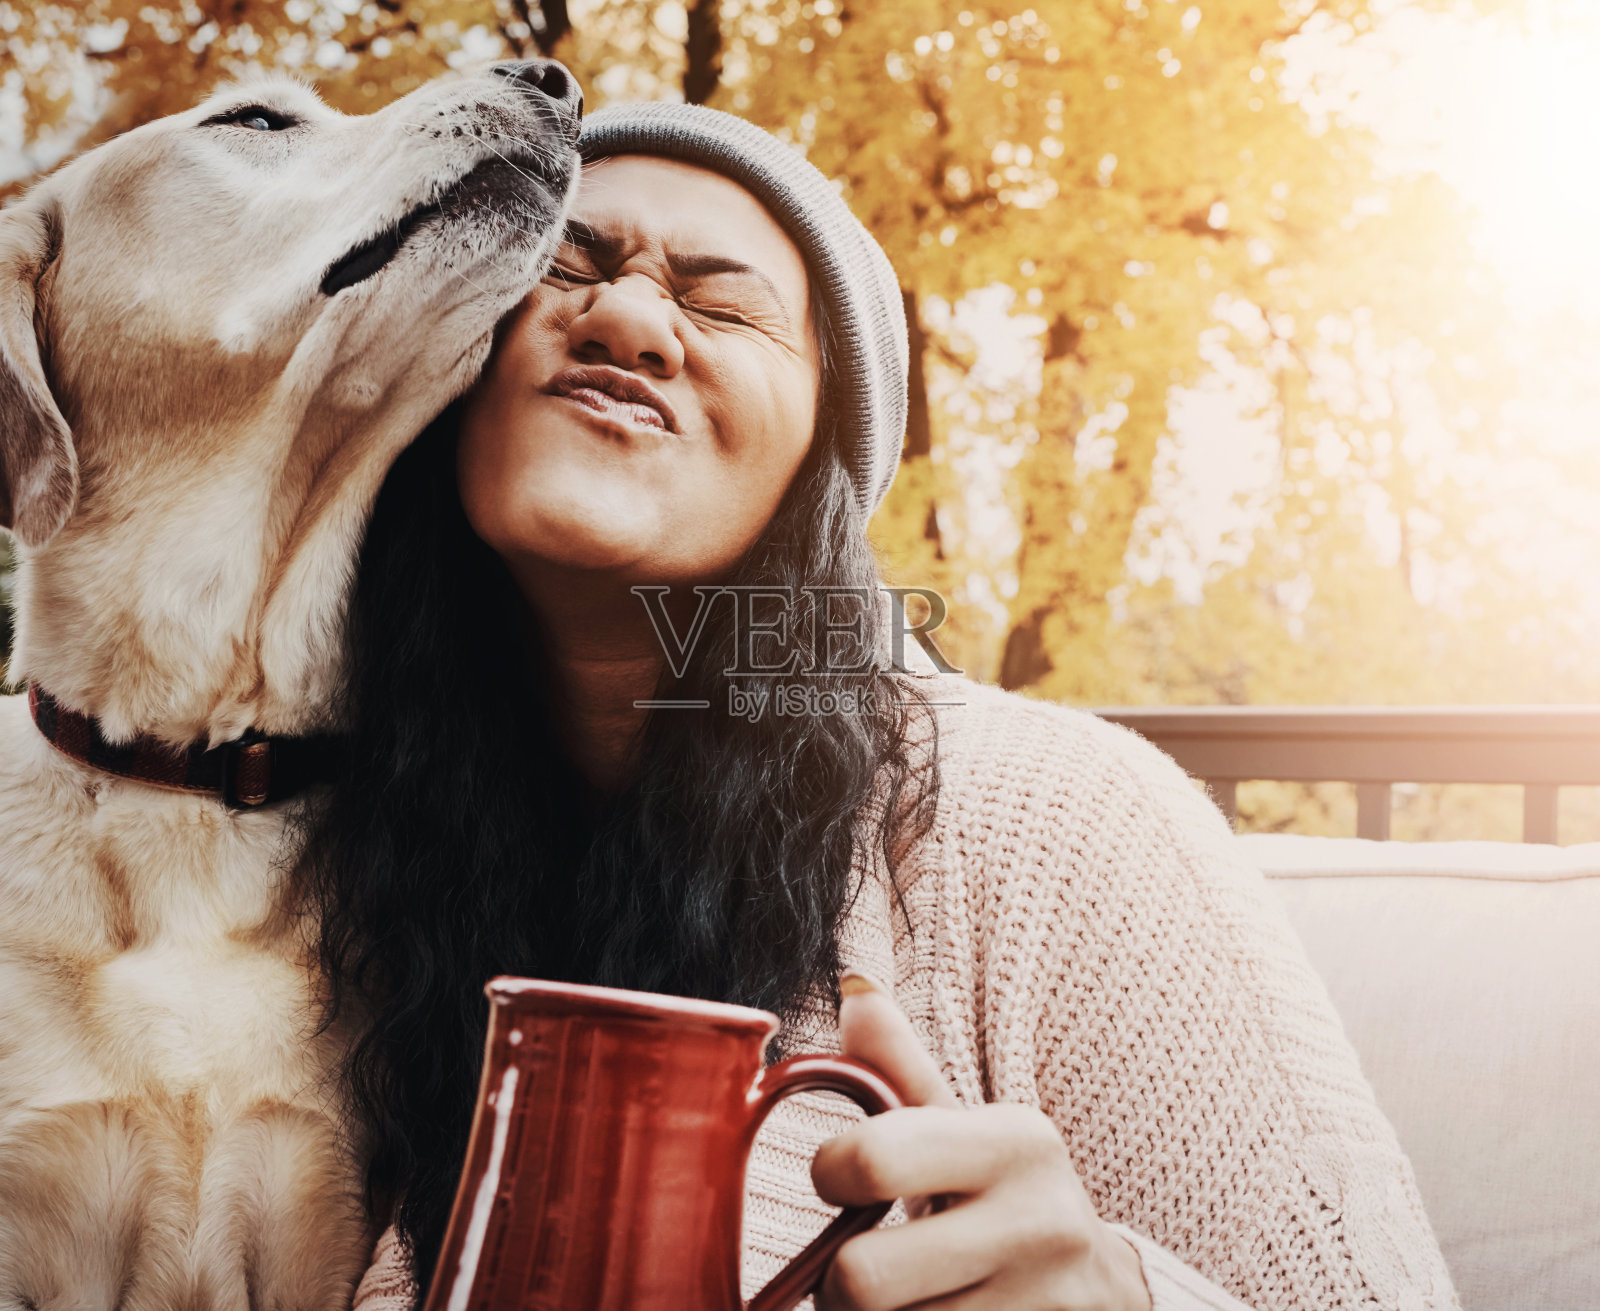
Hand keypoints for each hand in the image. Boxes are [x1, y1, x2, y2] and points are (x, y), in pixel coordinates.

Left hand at [812, 973, 1151, 1310]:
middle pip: (859, 1279)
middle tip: (860, 1268)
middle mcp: (1038, 1225)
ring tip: (907, 1299)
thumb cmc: (1009, 1198)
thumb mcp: (967, 1129)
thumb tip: (852, 987)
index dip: (830, 1174)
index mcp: (1016, 1142)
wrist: (1106, 1294)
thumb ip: (900, 1069)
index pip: (869, 1161)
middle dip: (838, 1283)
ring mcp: (1037, 1306)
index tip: (843, 1179)